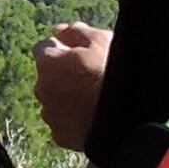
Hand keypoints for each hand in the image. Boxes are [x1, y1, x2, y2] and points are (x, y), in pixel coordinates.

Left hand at [32, 22, 114, 154]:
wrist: (127, 122)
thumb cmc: (116, 76)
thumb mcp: (102, 42)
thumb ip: (77, 32)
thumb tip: (61, 30)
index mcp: (48, 63)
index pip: (44, 48)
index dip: (62, 48)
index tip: (79, 52)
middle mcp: (41, 89)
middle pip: (49, 76)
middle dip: (64, 74)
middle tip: (91, 76)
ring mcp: (49, 115)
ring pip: (55, 101)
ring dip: (67, 98)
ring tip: (95, 100)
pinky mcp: (60, 137)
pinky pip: (64, 124)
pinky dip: (74, 121)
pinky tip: (94, 118)